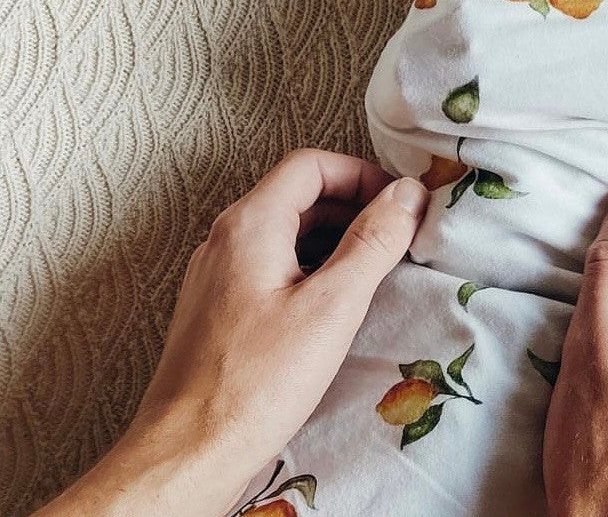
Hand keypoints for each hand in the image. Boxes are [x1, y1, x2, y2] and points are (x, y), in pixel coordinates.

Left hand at [35, 149, 427, 516]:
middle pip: (298, 194)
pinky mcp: (218, 310)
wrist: (187, 456)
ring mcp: (217, 275)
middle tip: (395, 234)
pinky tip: (334, 304)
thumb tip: (407, 193)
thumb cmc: (256, 382)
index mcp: (250, 224)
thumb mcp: (332, 306)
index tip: (398, 202)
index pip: (311, 165)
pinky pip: (271, 265)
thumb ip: (373, 242)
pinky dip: (310, 267)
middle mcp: (226, 239)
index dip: (361, 174)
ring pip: (285, 232)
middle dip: (353, 205)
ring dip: (333, 238)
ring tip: (374, 269)